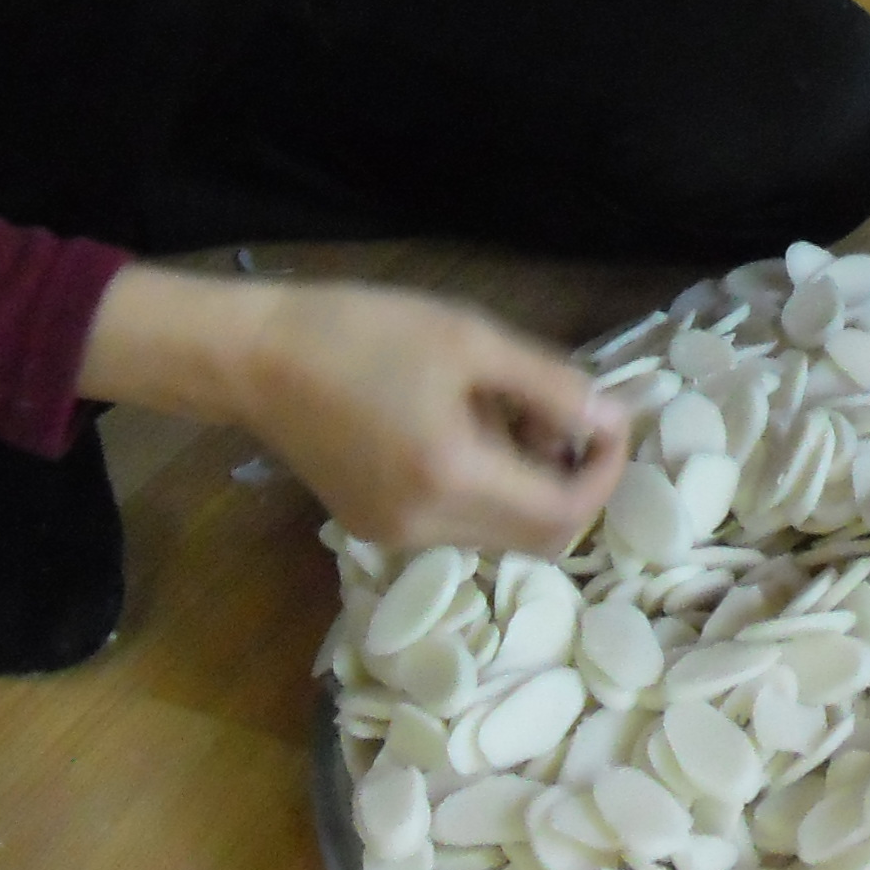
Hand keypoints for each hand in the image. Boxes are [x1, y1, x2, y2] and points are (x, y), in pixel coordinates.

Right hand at [80, 266, 628, 555]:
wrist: (258, 357)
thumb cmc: (364, 332)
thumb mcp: (470, 339)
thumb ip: (550, 386)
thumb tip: (611, 420)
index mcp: (450, 478)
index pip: (563, 515)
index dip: (604, 476)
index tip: (611, 423)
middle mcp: (425, 528)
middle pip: (538, 536)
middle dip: (569, 480)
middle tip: (562, 413)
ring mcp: (397, 537)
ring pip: (501, 533)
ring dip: (527, 483)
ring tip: (505, 408)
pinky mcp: (375, 530)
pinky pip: (459, 523)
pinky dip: (486, 486)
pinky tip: (465, 427)